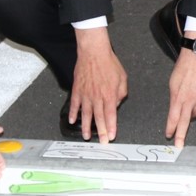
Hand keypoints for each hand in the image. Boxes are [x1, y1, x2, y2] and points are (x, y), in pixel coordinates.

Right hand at [68, 26, 127, 142]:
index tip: (111, 137)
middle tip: (101, 142)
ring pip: (86, 114)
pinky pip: (75, 104)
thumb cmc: (109, 63)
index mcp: (109, 95)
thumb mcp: (122, 78)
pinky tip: (72, 121)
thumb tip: (116, 104)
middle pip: (99, 118)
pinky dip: (73, 113)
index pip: (111, 115)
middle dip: (100, 132)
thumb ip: (121, 93)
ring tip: (86, 136)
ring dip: (86, 127)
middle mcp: (97, 97)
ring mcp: (85, 95)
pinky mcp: (77, 90)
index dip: (111, 127)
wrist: (93, 53)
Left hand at [165, 49, 195, 148]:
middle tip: (179, 145)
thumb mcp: (173, 83)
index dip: (171, 128)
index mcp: (178, 97)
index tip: (169, 135)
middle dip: (181, 134)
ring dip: (193, 117)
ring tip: (190, 114)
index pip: (173, 117)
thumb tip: (175, 109)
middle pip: (185, 122)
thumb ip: (174, 98)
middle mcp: (190, 100)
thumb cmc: (183, 67)